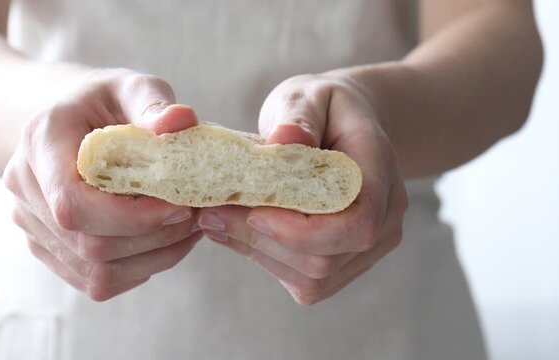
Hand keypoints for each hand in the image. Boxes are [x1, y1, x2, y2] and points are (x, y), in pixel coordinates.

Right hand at [3, 69, 202, 300]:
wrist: (67, 120)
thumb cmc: (102, 101)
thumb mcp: (130, 86)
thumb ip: (153, 102)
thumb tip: (182, 120)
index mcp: (41, 141)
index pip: (73, 203)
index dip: (132, 217)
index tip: (180, 205)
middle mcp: (25, 186)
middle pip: (88, 245)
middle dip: (154, 239)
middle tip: (195, 218)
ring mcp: (31, 222)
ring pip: (96, 272)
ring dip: (154, 258)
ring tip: (187, 230)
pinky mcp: (47, 246)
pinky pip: (95, 280)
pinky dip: (139, 268)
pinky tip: (163, 242)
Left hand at [196, 72, 407, 304]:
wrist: (344, 125)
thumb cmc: (324, 107)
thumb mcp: (309, 95)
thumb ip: (299, 115)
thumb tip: (285, 139)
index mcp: (380, 170)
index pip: (356, 223)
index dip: (303, 231)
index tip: (254, 211)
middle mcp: (386, 215)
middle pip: (326, 258)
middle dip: (262, 241)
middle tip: (210, 213)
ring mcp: (370, 244)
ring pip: (313, 278)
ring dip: (257, 252)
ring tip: (216, 219)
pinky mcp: (346, 260)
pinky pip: (307, 281)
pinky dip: (266, 259)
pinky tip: (237, 231)